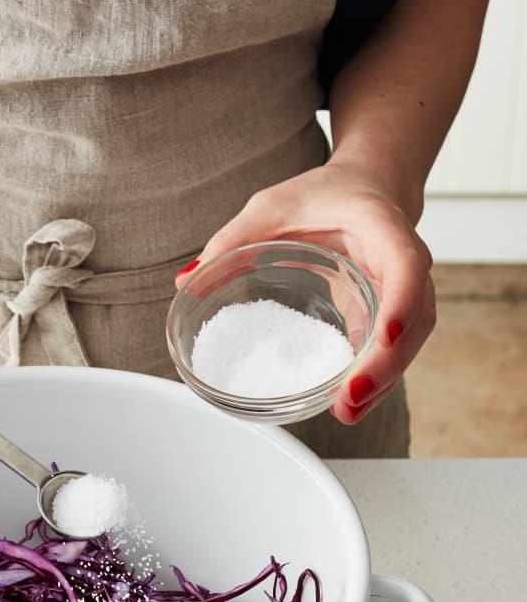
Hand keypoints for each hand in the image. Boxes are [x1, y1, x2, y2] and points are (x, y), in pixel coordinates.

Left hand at [174, 161, 435, 424]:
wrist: (365, 190)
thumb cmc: (322, 196)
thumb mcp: (271, 207)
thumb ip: (231, 240)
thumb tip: (186, 280)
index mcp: (382, 228)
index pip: (407, 267)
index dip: (401, 303)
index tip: (385, 336)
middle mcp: (403, 263)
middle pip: (415, 320)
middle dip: (386, 364)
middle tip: (348, 398)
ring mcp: (404, 292)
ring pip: (409, 342)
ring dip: (382, 381)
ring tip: (346, 411)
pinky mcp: (391, 314)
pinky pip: (392, 349)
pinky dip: (374, 377)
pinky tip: (346, 403)